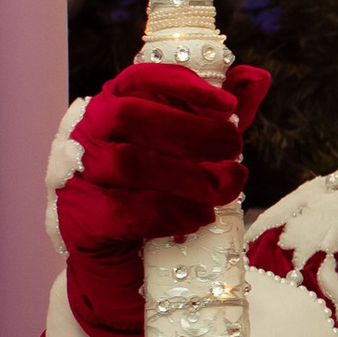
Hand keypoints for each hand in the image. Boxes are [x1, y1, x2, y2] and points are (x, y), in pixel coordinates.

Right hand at [54, 59, 270, 336]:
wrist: (120, 259)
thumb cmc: (156, 192)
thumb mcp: (189, 151)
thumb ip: (217, 116)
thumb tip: (258, 77)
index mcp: (111, 108)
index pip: (137, 78)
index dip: (183, 85)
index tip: (228, 105)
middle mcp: (88, 136)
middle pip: (132, 116)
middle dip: (193, 132)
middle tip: (236, 150)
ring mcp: (79, 177)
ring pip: (132, 164)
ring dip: (190, 176)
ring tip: (227, 188)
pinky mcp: (81, 220)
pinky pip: (128, 211)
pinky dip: (173, 213)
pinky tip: (201, 217)